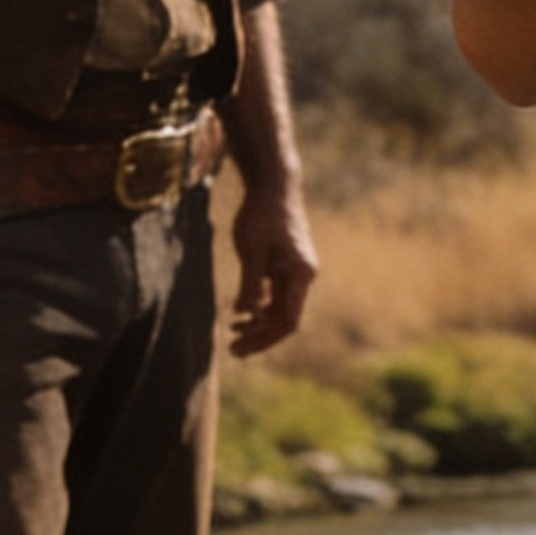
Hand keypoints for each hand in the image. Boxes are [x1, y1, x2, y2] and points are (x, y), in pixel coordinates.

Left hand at [225, 166, 318, 358]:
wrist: (274, 186)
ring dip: (259, 324)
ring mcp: (297, 272)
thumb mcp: (252, 249)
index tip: (240, 347)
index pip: (287, 321)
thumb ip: (250, 282)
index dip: (264, 339)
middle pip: (285, 320)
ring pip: (281, 309)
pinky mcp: (288, 266)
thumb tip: (246, 312)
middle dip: (260, 337)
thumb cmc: (262, 215)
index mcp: (299, 276)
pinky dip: (261, 308)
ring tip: (233, 332)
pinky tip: (241, 312)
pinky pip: (278, 296)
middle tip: (232, 349)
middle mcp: (303, 277)